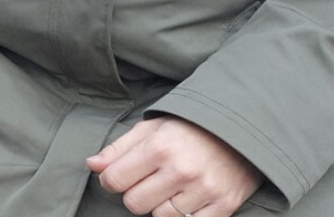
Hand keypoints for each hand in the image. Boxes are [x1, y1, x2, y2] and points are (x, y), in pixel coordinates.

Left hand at [86, 116, 261, 216]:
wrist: (242, 125)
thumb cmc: (191, 125)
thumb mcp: (153, 126)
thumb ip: (120, 147)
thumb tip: (92, 165)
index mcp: (160, 146)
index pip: (116, 180)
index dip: (112, 180)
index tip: (118, 176)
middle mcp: (180, 171)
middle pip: (135, 204)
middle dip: (136, 193)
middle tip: (149, 179)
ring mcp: (203, 191)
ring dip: (160, 205)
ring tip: (172, 184)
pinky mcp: (222, 207)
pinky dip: (184, 215)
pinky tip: (188, 196)